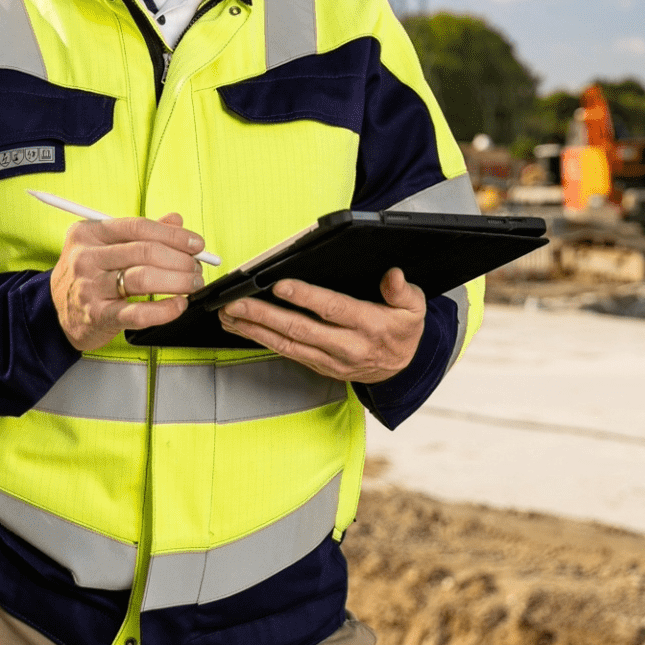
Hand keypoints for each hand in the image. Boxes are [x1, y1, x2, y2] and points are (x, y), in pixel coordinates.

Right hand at [52, 213, 206, 352]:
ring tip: (192, 284)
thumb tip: (176, 221)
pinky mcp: (97, 316)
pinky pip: (137, 313)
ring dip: (178, 282)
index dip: (174, 236)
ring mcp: (89, 287)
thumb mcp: (106, 245)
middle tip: (197, 268)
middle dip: (180, 260)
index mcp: (89, 232)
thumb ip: (141, 232)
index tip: (197, 244)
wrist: (55, 311)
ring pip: (143, 279)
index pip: (139, 227)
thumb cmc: (89, 274)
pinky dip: (164, 310)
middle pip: (145, 252)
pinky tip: (178, 305)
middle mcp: (86, 257)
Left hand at [220, 268, 424, 383]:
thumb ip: (402, 291)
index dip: (306, 297)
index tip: (280, 285)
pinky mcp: (318, 365)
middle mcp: (347, 346)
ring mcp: (330, 359)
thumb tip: (391, 275)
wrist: (402, 369)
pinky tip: (243, 327)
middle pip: (300, 329)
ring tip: (229, 315)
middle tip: (236, 303)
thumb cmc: (403, 330)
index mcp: (370, 326)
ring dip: (255, 329)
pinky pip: (286, 352)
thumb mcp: (414, 308)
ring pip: (287, 344)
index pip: (333, 309)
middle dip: (264, 315)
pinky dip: (262, 339)